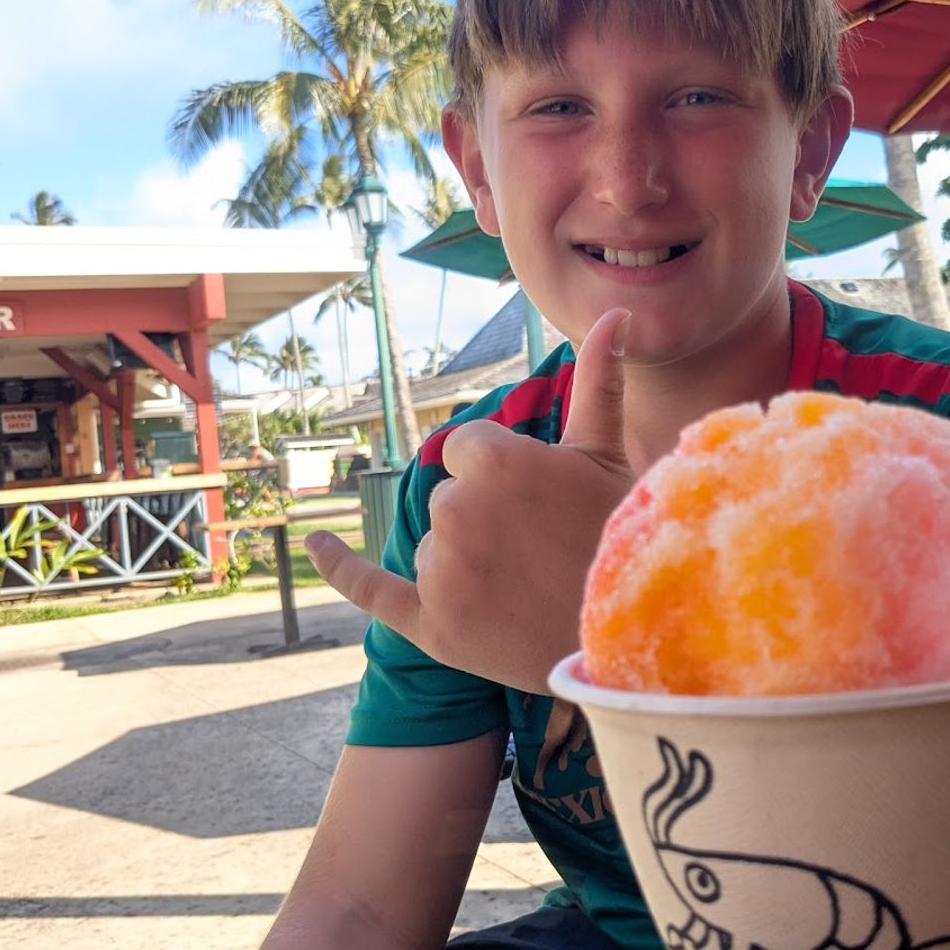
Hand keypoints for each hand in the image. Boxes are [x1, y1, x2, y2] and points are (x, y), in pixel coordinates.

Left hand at [307, 309, 633, 694]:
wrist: (632, 637)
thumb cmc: (621, 538)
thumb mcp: (607, 456)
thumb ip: (597, 382)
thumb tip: (614, 312)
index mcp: (495, 462)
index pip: (470, 451)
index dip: (507, 476)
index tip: (543, 504)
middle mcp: (456, 511)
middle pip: (451, 498)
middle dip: (486, 518)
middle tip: (541, 549)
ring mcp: (440, 571)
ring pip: (436, 544)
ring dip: (467, 559)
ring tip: (524, 585)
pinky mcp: (430, 623)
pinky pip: (369, 587)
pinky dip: (339, 567)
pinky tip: (316, 543)